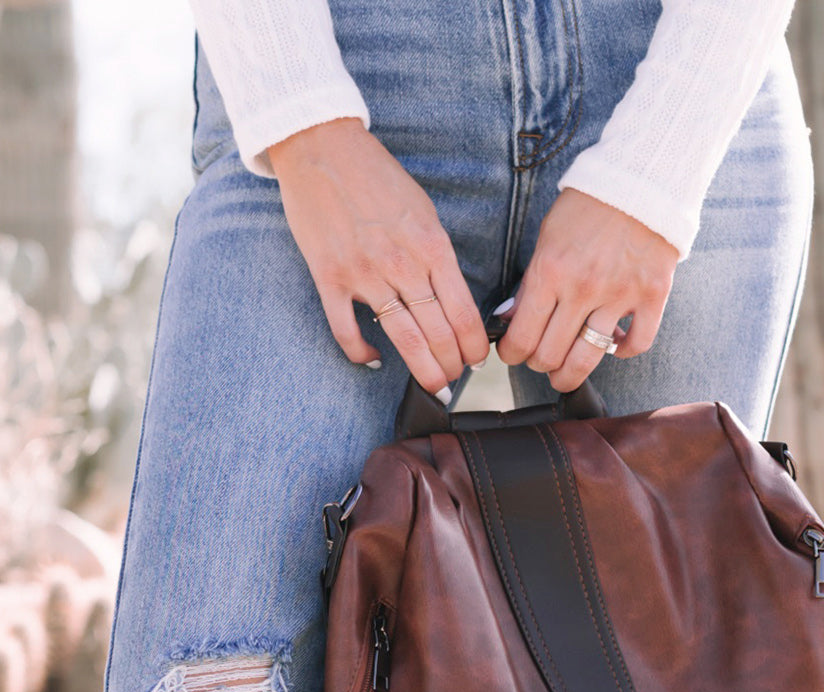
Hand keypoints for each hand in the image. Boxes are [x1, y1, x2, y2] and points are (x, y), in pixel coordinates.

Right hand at [269, 118, 488, 393]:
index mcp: (432, 246)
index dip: (474, 346)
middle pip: (438, 334)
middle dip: (452, 366)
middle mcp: (402, 264)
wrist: (322, 146)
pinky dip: (362, 353)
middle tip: (456, 380)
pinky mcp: (330, 278)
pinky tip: (375, 360)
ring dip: (423, 371)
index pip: (464, 313)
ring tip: (434, 386)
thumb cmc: (376, 177)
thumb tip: (451, 299)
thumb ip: (437, 256)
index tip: (476, 360)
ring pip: (403, 339)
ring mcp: (364, 274)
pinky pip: (347, 331)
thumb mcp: (424, 211)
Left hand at [496, 187, 679, 392]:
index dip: (512, 354)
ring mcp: (620, 294)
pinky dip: (622, 351)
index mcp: (551, 271)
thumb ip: (530, 283)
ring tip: (566, 373)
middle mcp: (583, 288)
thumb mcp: (548, 238)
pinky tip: (613, 345)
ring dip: (571, 374)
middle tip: (539, 360)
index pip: (521, 336)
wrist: (642, 178)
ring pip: (587, 359)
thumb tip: (510, 320)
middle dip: (539, 365)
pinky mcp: (652, 295)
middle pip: (550, 355)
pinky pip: (636, 344)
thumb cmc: (589, 206)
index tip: (513, 353)